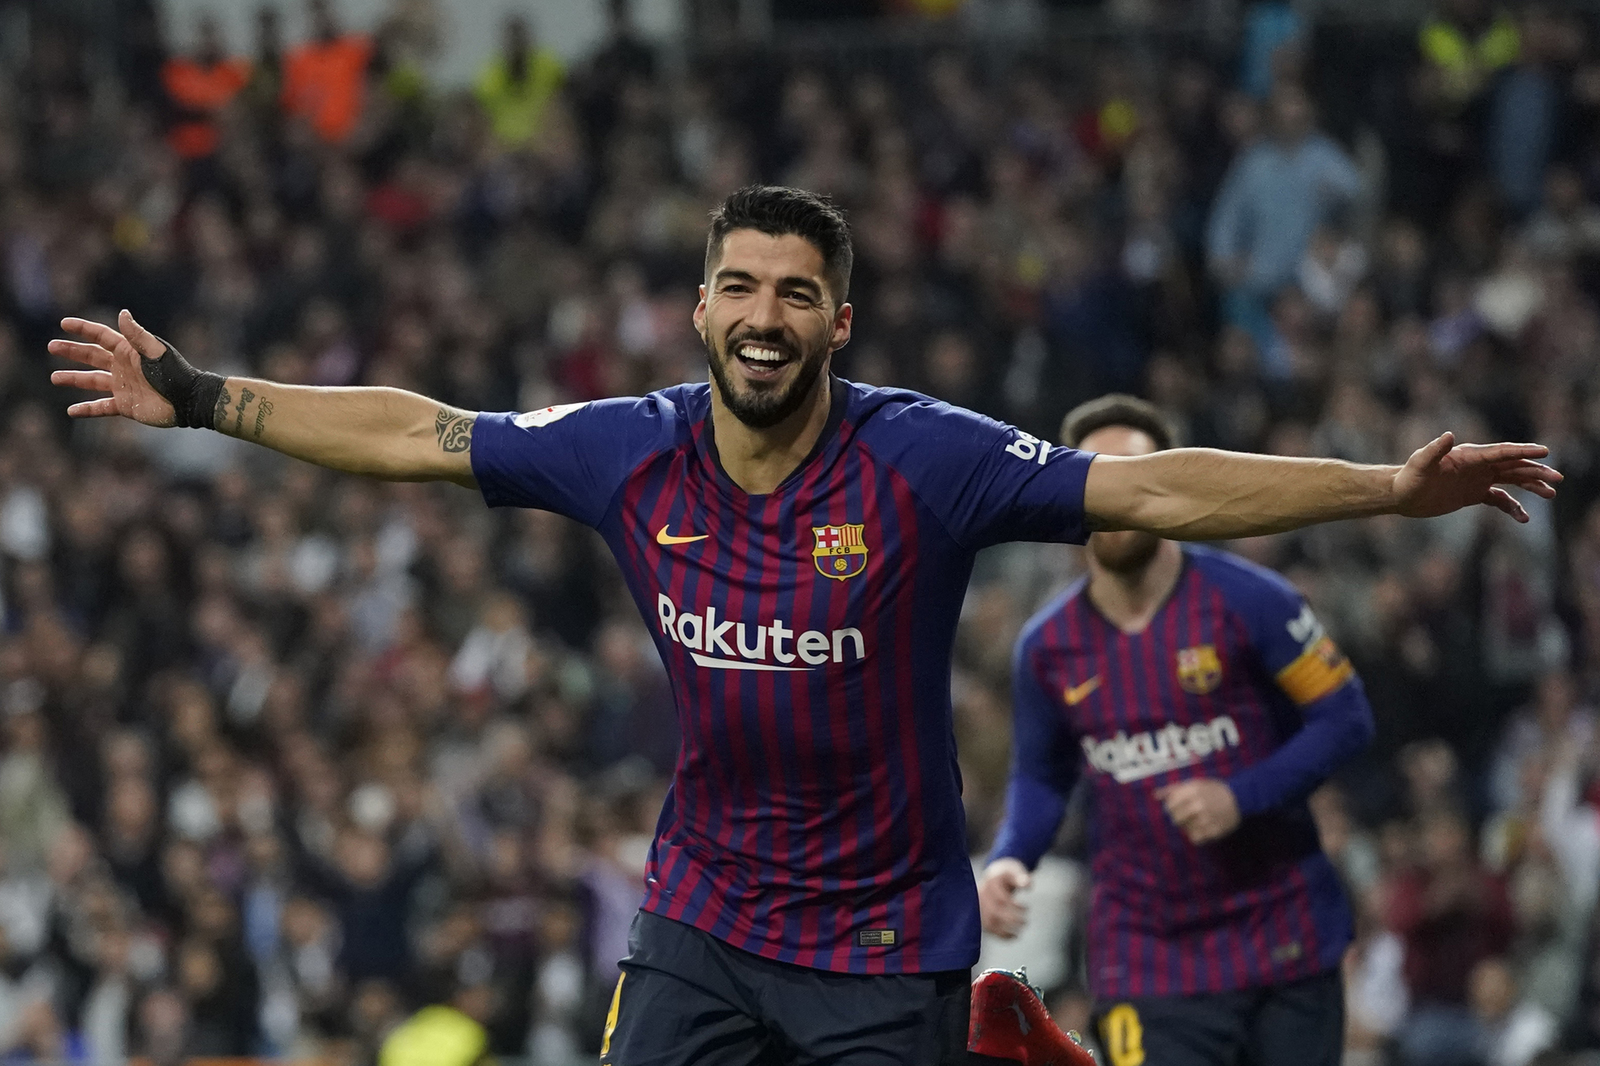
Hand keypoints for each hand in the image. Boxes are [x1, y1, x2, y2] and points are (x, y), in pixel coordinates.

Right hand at [49, 311, 177, 425]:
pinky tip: (71, 411)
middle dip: (72, 351)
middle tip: (52, 346)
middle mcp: (123, 367)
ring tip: (55, 378)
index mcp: (129, 351)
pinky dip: (87, 409)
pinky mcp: (126, 406)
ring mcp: (123, 386)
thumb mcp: (156, 352)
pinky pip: (101, 407)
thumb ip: (137, 335)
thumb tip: (122, 313)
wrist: (189, 401)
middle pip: (92, 356)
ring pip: (92, 381)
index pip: (101, 336)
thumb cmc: (176, 374)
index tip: (64, 323)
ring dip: (73, 379)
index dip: (83, 329)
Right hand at [978, 858, 1031, 938]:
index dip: (1014, 906)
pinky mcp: (980, 915)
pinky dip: (1000, 935)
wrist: (994, 875)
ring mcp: (979, 905)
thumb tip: (1027, 884)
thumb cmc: (1007, 874)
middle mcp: (982, 894)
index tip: (1026, 908)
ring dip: (1004, 930)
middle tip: (1025, 922)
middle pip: (993, 912)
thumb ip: (1021, 876)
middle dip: (1011, 919)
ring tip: (1018, 933)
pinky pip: (988, 928)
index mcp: (991, 882)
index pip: (1000, 898)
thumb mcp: (1015, 870)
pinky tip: (1013, 936)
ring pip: (988, 922)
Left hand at [1155, 779, 1239, 844]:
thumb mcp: (1194, 783)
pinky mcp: (1214, 830)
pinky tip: (1201, 828)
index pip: (1170, 805)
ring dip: (1187, 826)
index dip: (1171, 808)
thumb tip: (1155, 795)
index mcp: (1192, 790)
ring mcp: (1207, 818)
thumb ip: (1174, 789)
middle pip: (1175, 819)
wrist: (1240, 798)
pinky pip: (1195, 838)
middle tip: (1186, 815)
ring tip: (1196, 820)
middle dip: (1178, 818)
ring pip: (1184, 829)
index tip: (1177, 807)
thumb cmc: (1214, 789)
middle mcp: (1198, 804)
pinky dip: (1195, 835)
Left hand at [1394, 432, 1559, 523]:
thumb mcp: (1421, 464)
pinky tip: (1524, 517)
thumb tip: (1449, 435)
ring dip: (1531, 485)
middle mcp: (1477, 465)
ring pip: (1511, 480)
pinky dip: (1513, 507)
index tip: (1544, 452)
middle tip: (1557, 478)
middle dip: (1535, 471)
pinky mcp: (1474, 494)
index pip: (1502, 452)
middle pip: (1513, 466)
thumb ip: (1434, 450)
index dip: (1523, 452)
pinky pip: (1499, 500)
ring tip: (1551, 493)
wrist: (1402, 494)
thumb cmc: (1409, 477)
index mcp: (1469, 456)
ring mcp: (1478, 479)